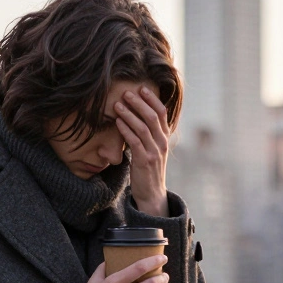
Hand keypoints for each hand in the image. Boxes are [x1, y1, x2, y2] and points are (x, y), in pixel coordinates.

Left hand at [115, 86, 169, 216]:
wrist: (152, 193)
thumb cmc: (148, 169)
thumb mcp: (152, 149)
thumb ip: (147, 134)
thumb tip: (134, 115)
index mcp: (165, 137)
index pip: (162, 113)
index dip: (152, 99)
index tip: (141, 88)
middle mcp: (162, 142)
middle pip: (153, 116)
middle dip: (139, 103)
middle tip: (126, 93)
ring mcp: (155, 152)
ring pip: (143, 127)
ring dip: (129, 114)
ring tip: (118, 104)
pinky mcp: (145, 161)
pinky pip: (135, 141)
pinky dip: (126, 129)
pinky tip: (117, 122)